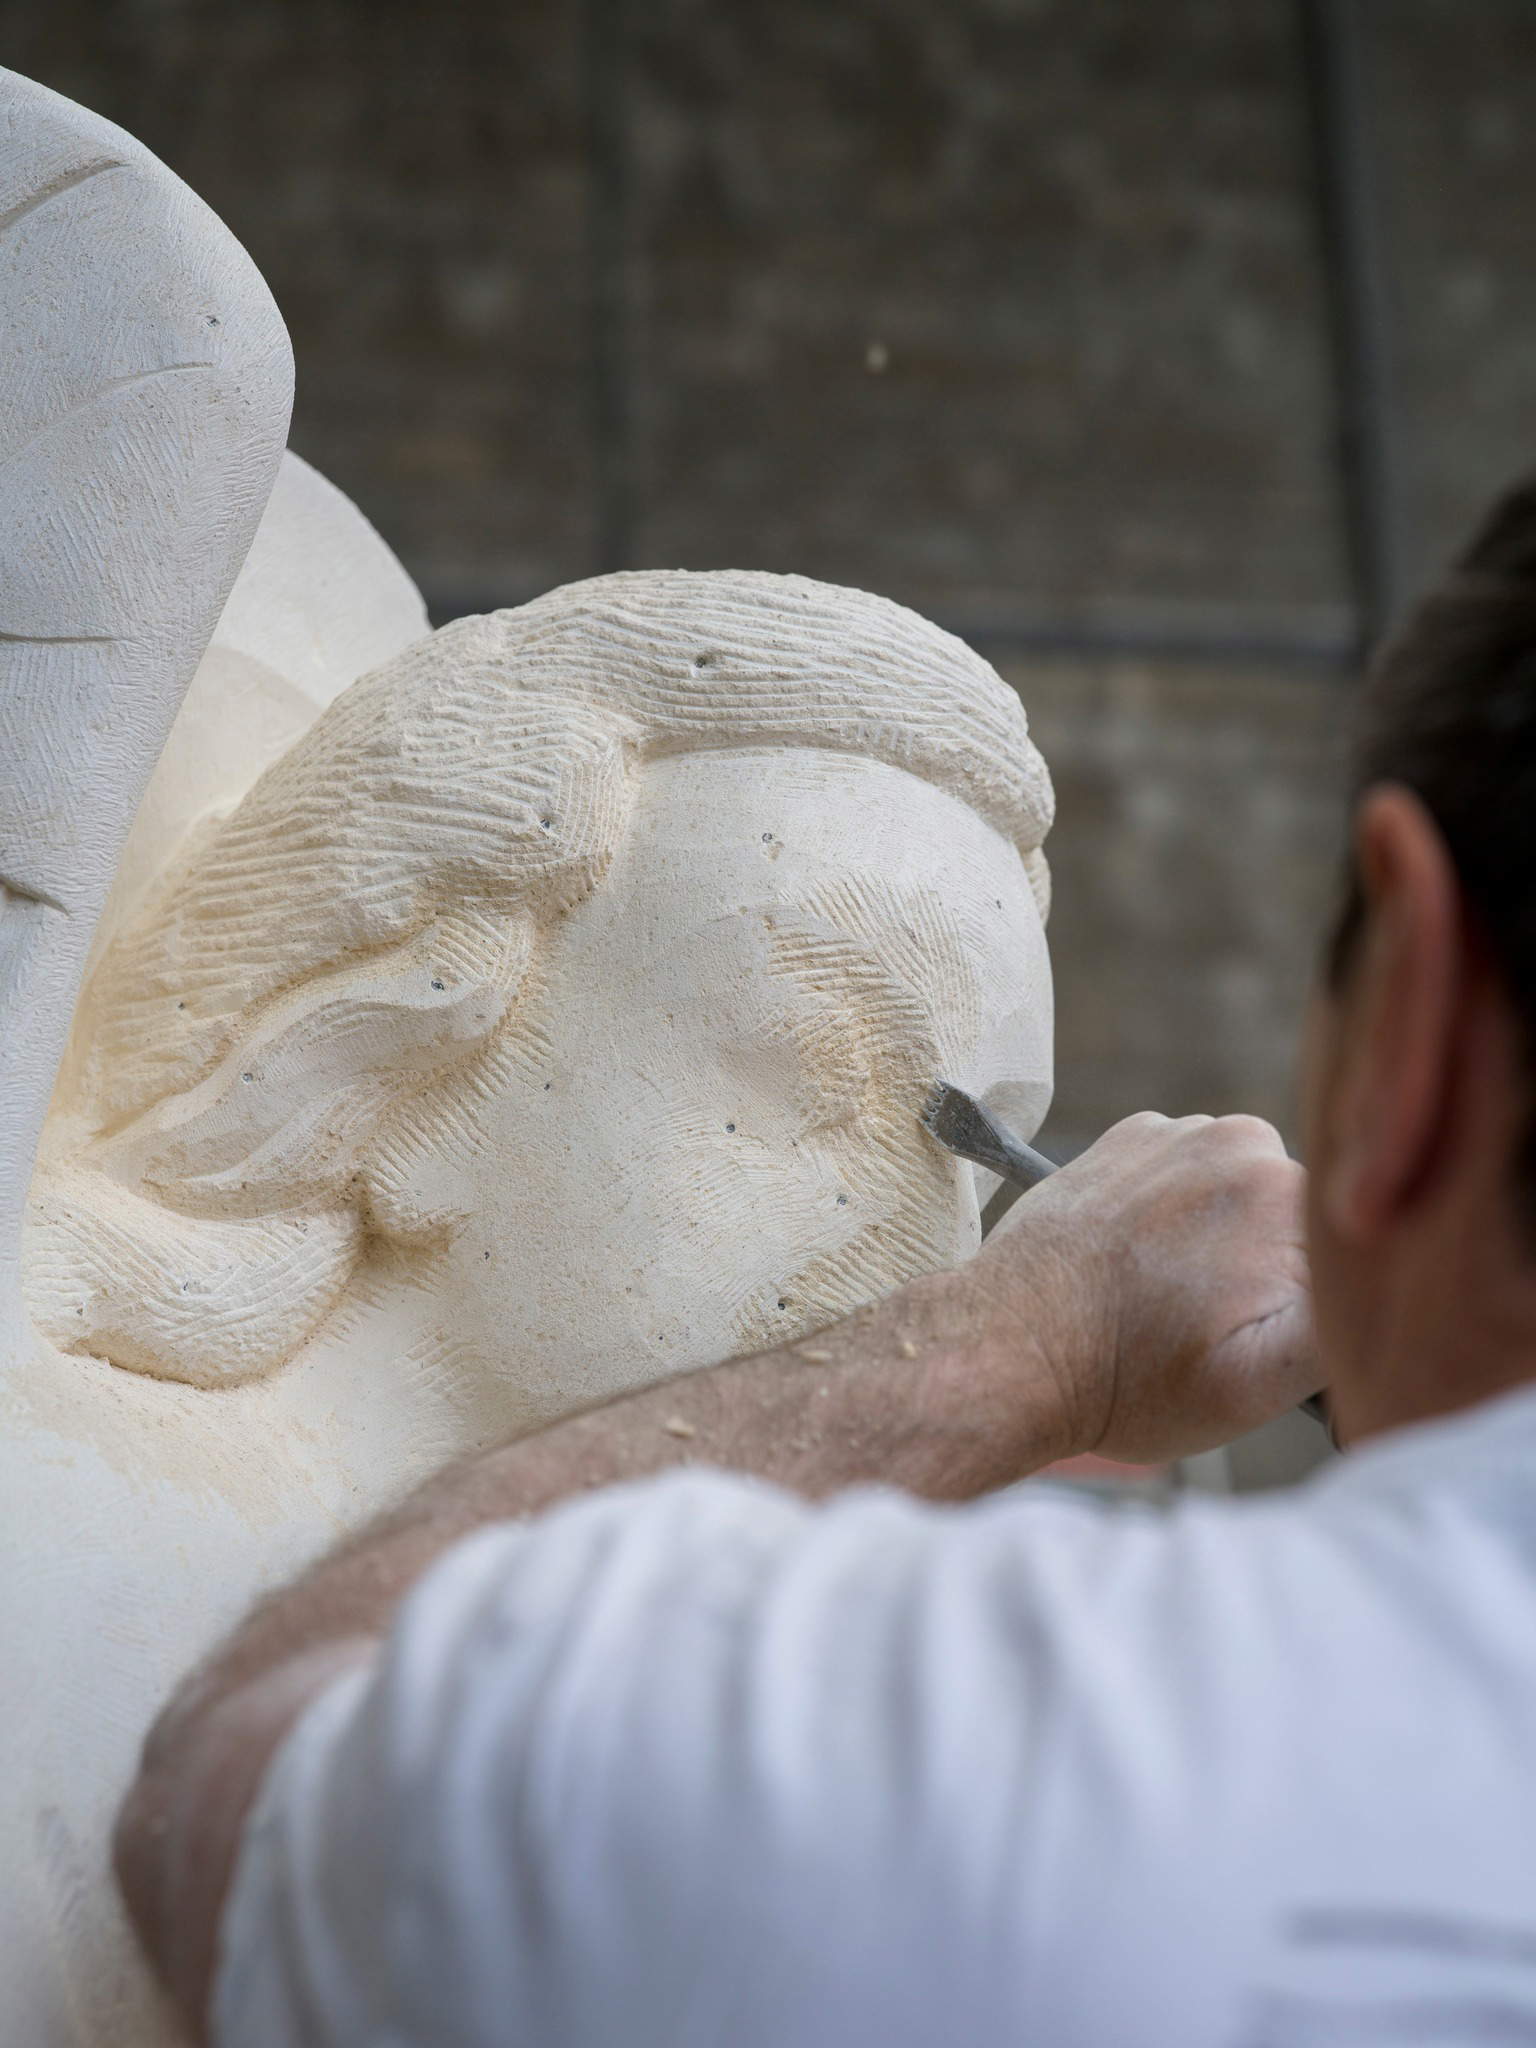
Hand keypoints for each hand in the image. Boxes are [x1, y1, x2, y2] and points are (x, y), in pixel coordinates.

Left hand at [971, 1112, 1316, 1463]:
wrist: (1012, 1344)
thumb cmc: (1132, 1378)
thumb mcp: (1257, 1384)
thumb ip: (1335, 1331)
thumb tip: (1375, 1292)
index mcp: (1289, 1193)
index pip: (1346, 1247)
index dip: (1316, 1300)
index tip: (1265, 1336)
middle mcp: (1241, 1141)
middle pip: (1297, 1214)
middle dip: (1271, 1267)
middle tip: (1210, 1323)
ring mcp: (1177, 1131)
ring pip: (1241, 1191)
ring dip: (1221, 1238)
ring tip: (1169, 1297)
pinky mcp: (1128, 1138)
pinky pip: (1183, 1173)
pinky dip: (1171, 1213)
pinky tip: (1138, 1265)